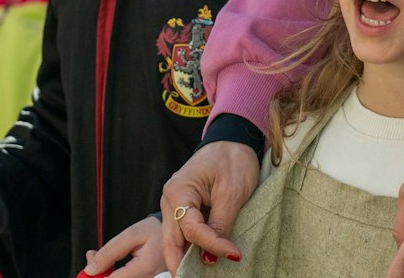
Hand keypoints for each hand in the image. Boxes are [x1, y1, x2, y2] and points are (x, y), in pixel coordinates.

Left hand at [83, 215, 166, 276]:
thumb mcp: (131, 234)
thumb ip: (110, 251)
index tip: (88, 266)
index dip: (96, 276)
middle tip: (92, 256)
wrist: (174, 233)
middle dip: (99, 274)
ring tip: (102, 257)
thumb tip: (90, 270)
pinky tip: (110, 265)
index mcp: (146, 269)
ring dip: (106, 274)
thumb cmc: (154, 231)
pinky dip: (114, 275)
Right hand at [159, 140, 257, 272]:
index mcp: (178, 190)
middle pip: (172, 241)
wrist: (233, 139)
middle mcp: (170, 199)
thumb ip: (219, 225)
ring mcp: (174, 204)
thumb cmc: (233, 159)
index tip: (234, 254)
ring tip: (199, 274)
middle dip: (182, 265)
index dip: (212, 245)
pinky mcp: (184, 208)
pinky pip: (184, 232)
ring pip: (176, 240)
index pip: (191, 230)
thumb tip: (209, 258)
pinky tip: (203, 258)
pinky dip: (193, 246)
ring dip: (187, 258)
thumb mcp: (231, 193)